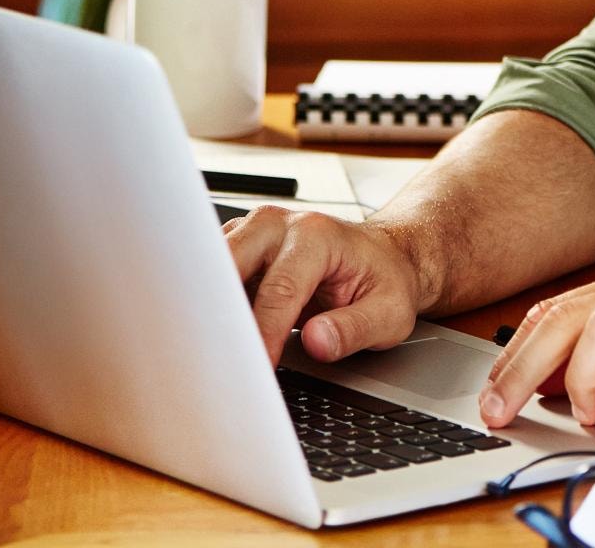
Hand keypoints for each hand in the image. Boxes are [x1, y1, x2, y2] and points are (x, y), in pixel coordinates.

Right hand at [225, 206, 433, 363]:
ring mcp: (255, 232)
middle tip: (216, 359)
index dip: (264, 335)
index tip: (257, 370)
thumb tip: (316, 342)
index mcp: (317, 236)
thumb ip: (354, 329)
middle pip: (229, 264)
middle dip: (218, 312)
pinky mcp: (240, 247)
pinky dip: (207, 304)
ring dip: (205, 306)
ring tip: (208, 350)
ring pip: (210, 265)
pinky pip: (209, 273)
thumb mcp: (389, 313)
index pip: (278, 291)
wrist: (385, 257)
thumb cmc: (386, 281)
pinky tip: (213, 334)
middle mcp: (280, 226)